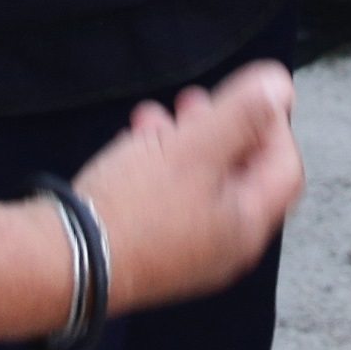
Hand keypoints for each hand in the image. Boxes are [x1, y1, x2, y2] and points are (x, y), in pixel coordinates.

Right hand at [72, 62, 304, 314]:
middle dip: (224, 129)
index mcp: (246, 224)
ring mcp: (188, 254)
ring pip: (202, 185)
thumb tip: (280, 84)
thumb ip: (241, 113)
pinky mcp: (152, 253)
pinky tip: (135, 144)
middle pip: (242, 176)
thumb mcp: (193, 148)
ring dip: (187, 143)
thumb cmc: (134, 207)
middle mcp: (225, 246)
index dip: (274, 125)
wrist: (65, 265)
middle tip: (196, 99)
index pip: (285, 169)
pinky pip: (171, 202)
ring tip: (157, 115)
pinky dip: (162, 167)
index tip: (246, 95)